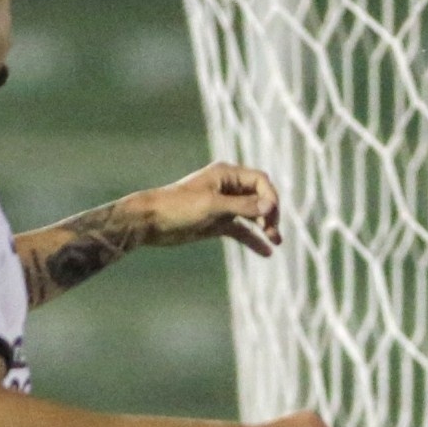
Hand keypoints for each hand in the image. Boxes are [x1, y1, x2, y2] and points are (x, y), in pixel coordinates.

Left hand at [129, 162, 280, 256]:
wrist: (151, 221)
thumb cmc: (179, 207)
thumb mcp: (213, 206)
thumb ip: (242, 206)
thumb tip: (269, 207)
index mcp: (227, 175)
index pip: (260, 181)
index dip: (270, 197)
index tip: (270, 216)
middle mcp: (228, 188)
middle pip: (259, 198)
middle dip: (269, 213)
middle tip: (272, 231)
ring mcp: (224, 206)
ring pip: (252, 215)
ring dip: (265, 226)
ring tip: (276, 241)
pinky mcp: (218, 222)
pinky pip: (241, 230)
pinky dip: (253, 239)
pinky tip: (266, 252)